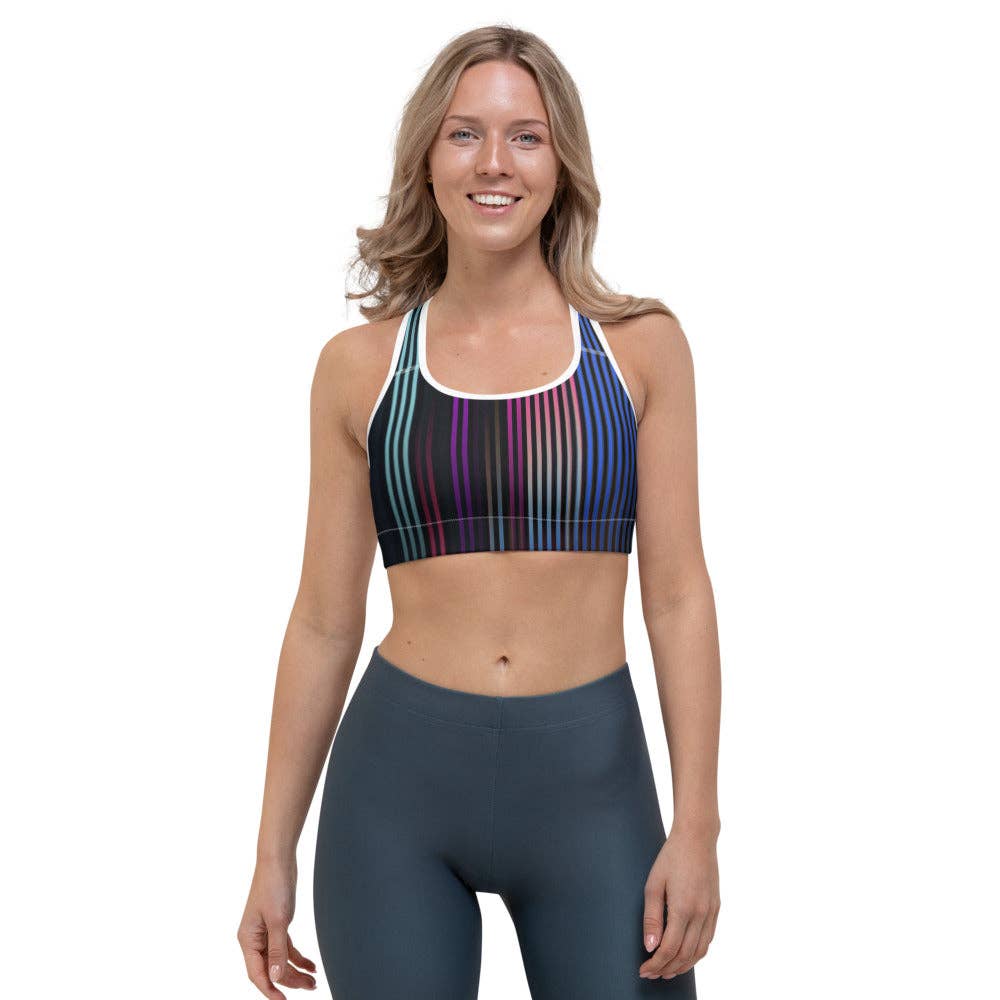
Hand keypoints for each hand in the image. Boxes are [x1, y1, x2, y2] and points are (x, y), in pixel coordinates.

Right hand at [237, 856, 317, 996]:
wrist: (278, 860)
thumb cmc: (274, 885)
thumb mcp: (278, 920)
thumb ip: (277, 949)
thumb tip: (274, 977)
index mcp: (248, 939)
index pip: (257, 973)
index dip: (270, 990)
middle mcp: (254, 938)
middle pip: (271, 968)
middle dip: (289, 980)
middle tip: (310, 988)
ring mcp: (265, 932)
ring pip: (280, 959)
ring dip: (296, 970)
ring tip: (313, 981)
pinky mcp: (277, 924)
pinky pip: (286, 947)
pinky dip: (297, 957)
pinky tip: (310, 965)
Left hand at [639, 826, 720, 979]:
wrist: (697, 838)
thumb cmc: (671, 858)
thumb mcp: (653, 885)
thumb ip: (652, 918)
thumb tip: (650, 947)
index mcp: (683, 909)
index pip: (669, 949)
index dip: (655, 964)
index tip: (643, 970)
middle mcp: (701, 914)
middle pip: (685, 955)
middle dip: (667, 969)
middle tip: (651, 974)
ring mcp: (711, 912)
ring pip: (699, 952)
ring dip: (683, 966)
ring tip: (666, 971)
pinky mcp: (716, 908)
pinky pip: (708, 939)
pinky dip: (696, 953)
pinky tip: (685, 955)